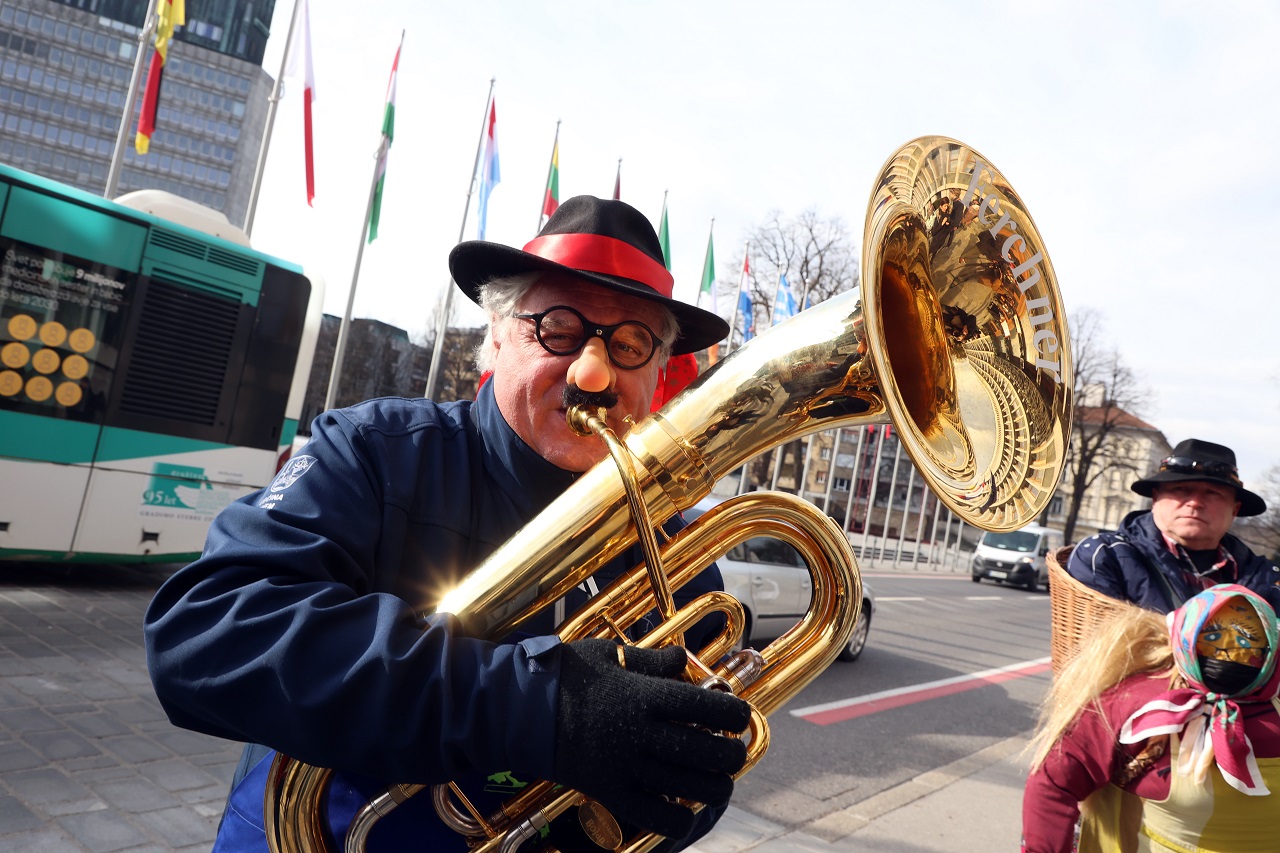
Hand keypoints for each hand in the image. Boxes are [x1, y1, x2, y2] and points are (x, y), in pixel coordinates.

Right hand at [554, 638, 750, 838]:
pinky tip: (685, 811)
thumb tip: (682, 660)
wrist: (520, 710)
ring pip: (691, 788)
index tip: (738, 716)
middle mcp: (640, 733)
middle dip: (731, 755)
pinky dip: (679, 821)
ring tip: (718, 782)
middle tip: (732, 752)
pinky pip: (656, 817)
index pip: (708, 707)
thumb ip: (651, 660)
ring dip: (715, 788)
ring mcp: (626, 766)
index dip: (734, 714)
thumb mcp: (608, 654)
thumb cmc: (564, 675)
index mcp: (643, 695)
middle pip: (708, 751)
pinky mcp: (609, 792)